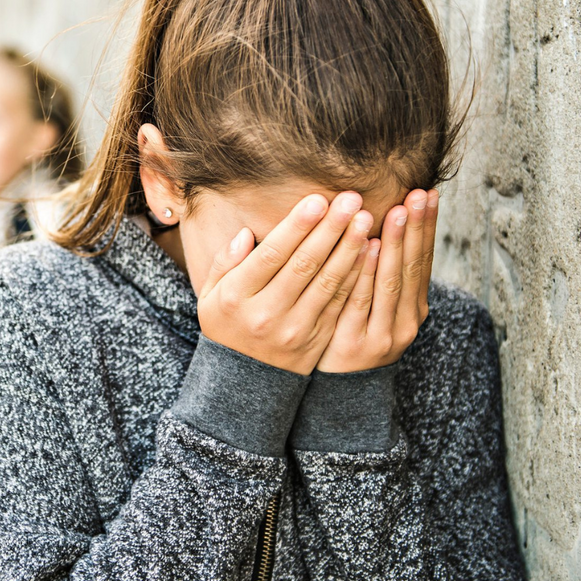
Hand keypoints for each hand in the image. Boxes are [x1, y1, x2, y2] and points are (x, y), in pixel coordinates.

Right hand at [198, 192, 373, 374]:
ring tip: (366, 219)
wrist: (244, 381)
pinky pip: (340, 303)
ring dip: (350, 248)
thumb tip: (246, 234)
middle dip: (330, 229)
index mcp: (237, 297)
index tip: (318, 199)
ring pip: (327, 283)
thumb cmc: (227, 325)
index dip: (297, 226)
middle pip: (304, 265)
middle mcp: (267, 313)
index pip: (271, 254)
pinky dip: (357, 276)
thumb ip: (225, 262)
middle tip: (352, 200)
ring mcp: (294, 329)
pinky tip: (369, 252)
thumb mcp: (211, 295)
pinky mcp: (317, 339)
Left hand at [316, 189, 437, 372]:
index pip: (423, 260)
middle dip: (416, 228)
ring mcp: (384, 334)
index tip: (428, 193)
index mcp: (414, 308)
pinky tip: (370, 247)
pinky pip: (362, 301)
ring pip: (392, 282)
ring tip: (399, 211)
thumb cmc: (354, 336)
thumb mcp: (377, 308)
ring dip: (396, 244)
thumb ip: (382, 273)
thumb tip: (386, 223)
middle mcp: (407, 320)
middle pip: (413, 267)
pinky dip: (367, 273)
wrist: (339, 392)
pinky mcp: (358, 344)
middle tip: (418, 194)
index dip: (427, 227)